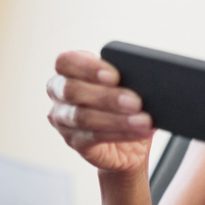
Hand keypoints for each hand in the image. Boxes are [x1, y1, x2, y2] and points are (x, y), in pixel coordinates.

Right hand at [48, 51, 153, 172]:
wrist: (129, 143)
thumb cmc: (126, 104)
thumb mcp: (127, 84)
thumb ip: (127, 77)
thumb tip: (144, 79)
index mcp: (69, 71)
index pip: (66, 61)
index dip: (87, 67)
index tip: (115, 76)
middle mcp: (60, 94)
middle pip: (72, 90)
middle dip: (106, 96)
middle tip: (136, 101)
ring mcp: (63, 120)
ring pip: (83, 117)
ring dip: (117, 118)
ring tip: (143, 120)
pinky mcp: (75, 142)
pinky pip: (94, 137)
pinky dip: (121, 133)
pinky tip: (140, 131)